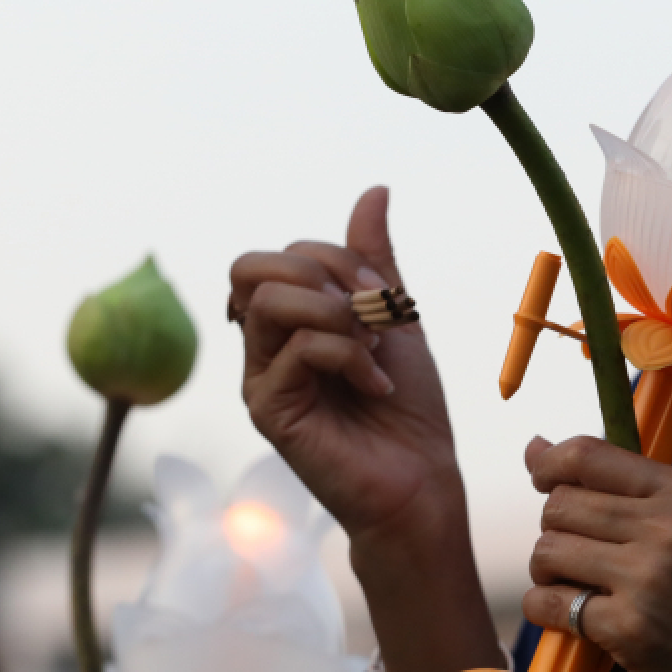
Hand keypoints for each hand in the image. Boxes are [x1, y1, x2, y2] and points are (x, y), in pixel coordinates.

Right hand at [230, 186, 465, 544]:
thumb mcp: (398, 321)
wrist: (420, 481)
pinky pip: (297, 348)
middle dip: (324, 276)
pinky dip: (350, 356)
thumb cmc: (409, 409)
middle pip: (252, 266)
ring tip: (374, 352)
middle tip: (372, 318)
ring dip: (338, 315)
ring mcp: (260, 376)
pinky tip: (377, 388)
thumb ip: (376, 263)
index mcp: (290, 321)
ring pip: (269, 300)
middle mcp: (265, 345)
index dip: (343, 261)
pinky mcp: (268, 409)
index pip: (288, 253)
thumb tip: (373, 190)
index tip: (390, 302)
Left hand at [519, 435, 671, 671]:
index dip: (548, 465)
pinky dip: (546, 612)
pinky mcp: (630, 628)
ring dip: (548, 573)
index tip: (540, 479)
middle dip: (555, 532)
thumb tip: (534, 447)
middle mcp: (668, 526)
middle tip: (579, 560)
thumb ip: (624, 490)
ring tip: (578, 590)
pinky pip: (549, 603)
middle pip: (559, 505)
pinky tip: (573, 622)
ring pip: (548, 551)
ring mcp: (648, 577)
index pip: (588, 455)